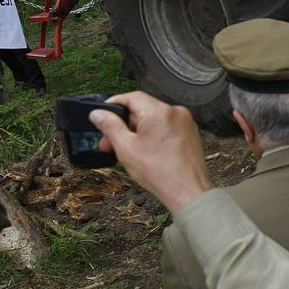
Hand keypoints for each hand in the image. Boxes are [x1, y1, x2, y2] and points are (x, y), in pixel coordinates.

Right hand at [90, 91, 212, 213]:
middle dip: (123, 124)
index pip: (132, 97)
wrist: (188, 191)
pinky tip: (144, 152)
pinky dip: (152, 135)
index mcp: (159, 111)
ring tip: (125, 150)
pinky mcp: (190, 133)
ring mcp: (185, 122)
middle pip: (143, 109)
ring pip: (154, 120)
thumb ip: (110, 126)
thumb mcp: (126, 148)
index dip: (114, 104)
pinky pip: (166, 127)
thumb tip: (98, 113)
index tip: (102, 115)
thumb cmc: (158, 171)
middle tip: (108, 142)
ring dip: (137, 131)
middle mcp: (176, 111)